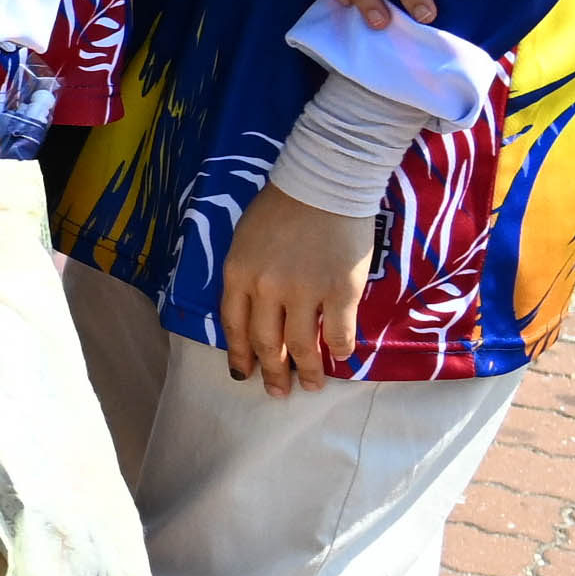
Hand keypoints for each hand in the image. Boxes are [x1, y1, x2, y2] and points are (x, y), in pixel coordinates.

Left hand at [219, 188, 373, 394]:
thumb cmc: (281, 206)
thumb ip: (247, 276)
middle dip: (272, 372)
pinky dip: (339, 349)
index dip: (239, 355)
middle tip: (277, 392)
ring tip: (312, 386)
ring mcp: (303, 292)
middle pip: (266, 342)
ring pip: (301, 345)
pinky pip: (338, 332)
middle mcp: (266, 289)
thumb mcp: (246, 241)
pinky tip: (340, 357)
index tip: (243, 374)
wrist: (323, 183)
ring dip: (307, 370)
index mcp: (238, 274)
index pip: (234, 327)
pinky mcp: (339, 290)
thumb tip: (257, 312)